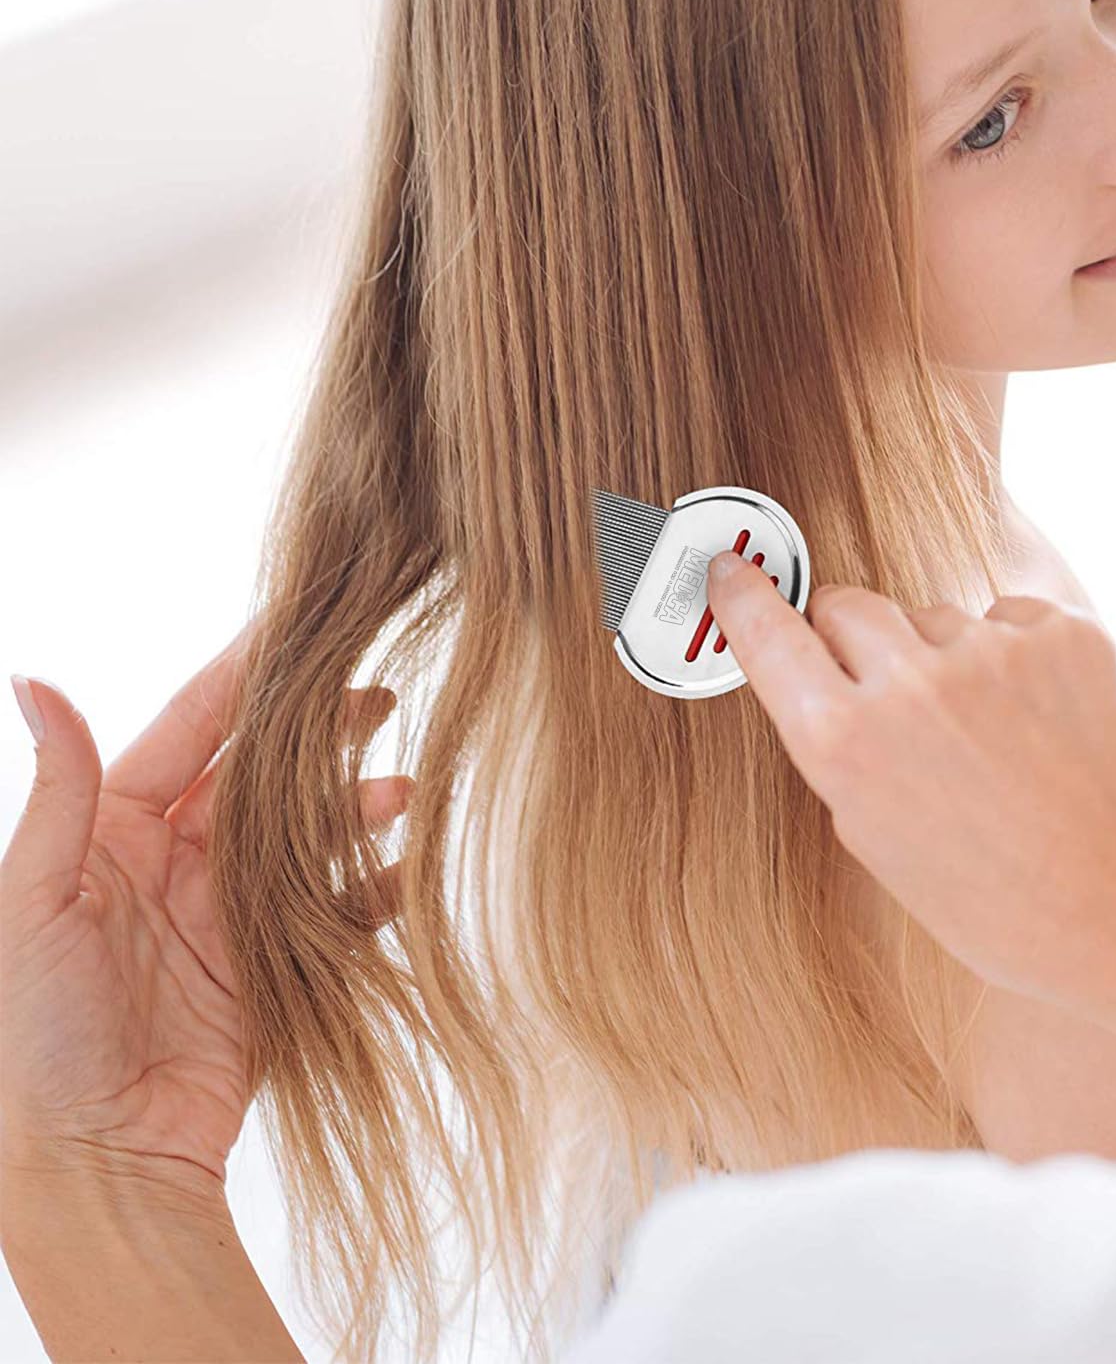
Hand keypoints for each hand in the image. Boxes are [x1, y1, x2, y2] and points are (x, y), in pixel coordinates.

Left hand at [1, 632, 410, 1194]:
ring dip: (356, 808)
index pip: (190, 730)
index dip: (244, 676)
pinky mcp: (271, 969)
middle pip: (260, 772)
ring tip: (405, 793)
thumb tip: (34, 681)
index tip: (299, 624)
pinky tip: (407, 865)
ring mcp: (228, 914)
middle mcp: (175, 862)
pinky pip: (336, 910)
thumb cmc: (33, 1038)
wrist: (93, 1163)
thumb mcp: (30, 902)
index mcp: (112, 832)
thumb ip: (62, 791)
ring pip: (307, 834)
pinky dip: (377, 884)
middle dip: (320, 731)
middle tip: (380, 697)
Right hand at [704, 552, 1115, 1022]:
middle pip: (847, 606)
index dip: (744, 598)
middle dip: (855, 636)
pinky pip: (1009, 617)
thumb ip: (840, 745)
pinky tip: (1042, 719)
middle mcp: (908, 685)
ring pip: (935, 616)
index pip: (766, 634)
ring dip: (948, 656)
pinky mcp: (1060, 632)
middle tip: (890, 685)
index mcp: (844, 744)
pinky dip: (1018, 654)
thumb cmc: (993, 897)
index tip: (732, 569)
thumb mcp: (877, 838)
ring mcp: (990, 651)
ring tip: (994, 735)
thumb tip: (819, 669)